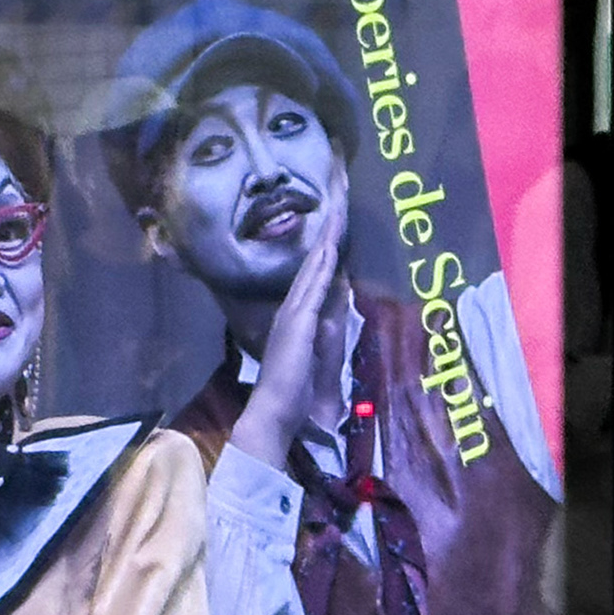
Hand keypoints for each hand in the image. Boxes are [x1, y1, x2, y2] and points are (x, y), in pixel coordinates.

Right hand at [231, 186, 349, 474]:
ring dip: (326, 241)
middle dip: (327, 235)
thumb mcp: (317, 358)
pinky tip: (330, 246)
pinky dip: (322, 265)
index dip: (325, 250)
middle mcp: (292, 307)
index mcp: (296, 316)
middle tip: (338, 205)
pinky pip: (314, 285)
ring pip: (314, 268)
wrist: (275, 409)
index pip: (314, 276)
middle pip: (314, 263)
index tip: (335, 227)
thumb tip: (333, 314)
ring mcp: (294, 311)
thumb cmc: (295, 392)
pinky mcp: (299, 320)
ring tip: (337, 213)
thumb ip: (324, 334)